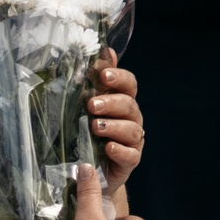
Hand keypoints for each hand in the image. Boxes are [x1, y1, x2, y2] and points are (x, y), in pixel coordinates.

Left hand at [85, 52, 142, 187]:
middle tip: (91, 105)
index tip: (103, 75)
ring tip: (96, 126)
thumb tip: (106, 51)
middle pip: (129, 105)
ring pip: (131, 129)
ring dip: (114, 126)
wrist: (91, 169)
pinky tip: (108, 148)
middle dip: (111, 103)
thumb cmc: (88, 132)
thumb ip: (96, 81)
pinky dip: (120, 150)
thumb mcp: (87, 107)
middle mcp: (131, 118)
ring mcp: (133, 140)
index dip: (119, 77)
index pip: (129, 84)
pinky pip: (131, 155)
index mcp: (122, 101)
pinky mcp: (131, 161)